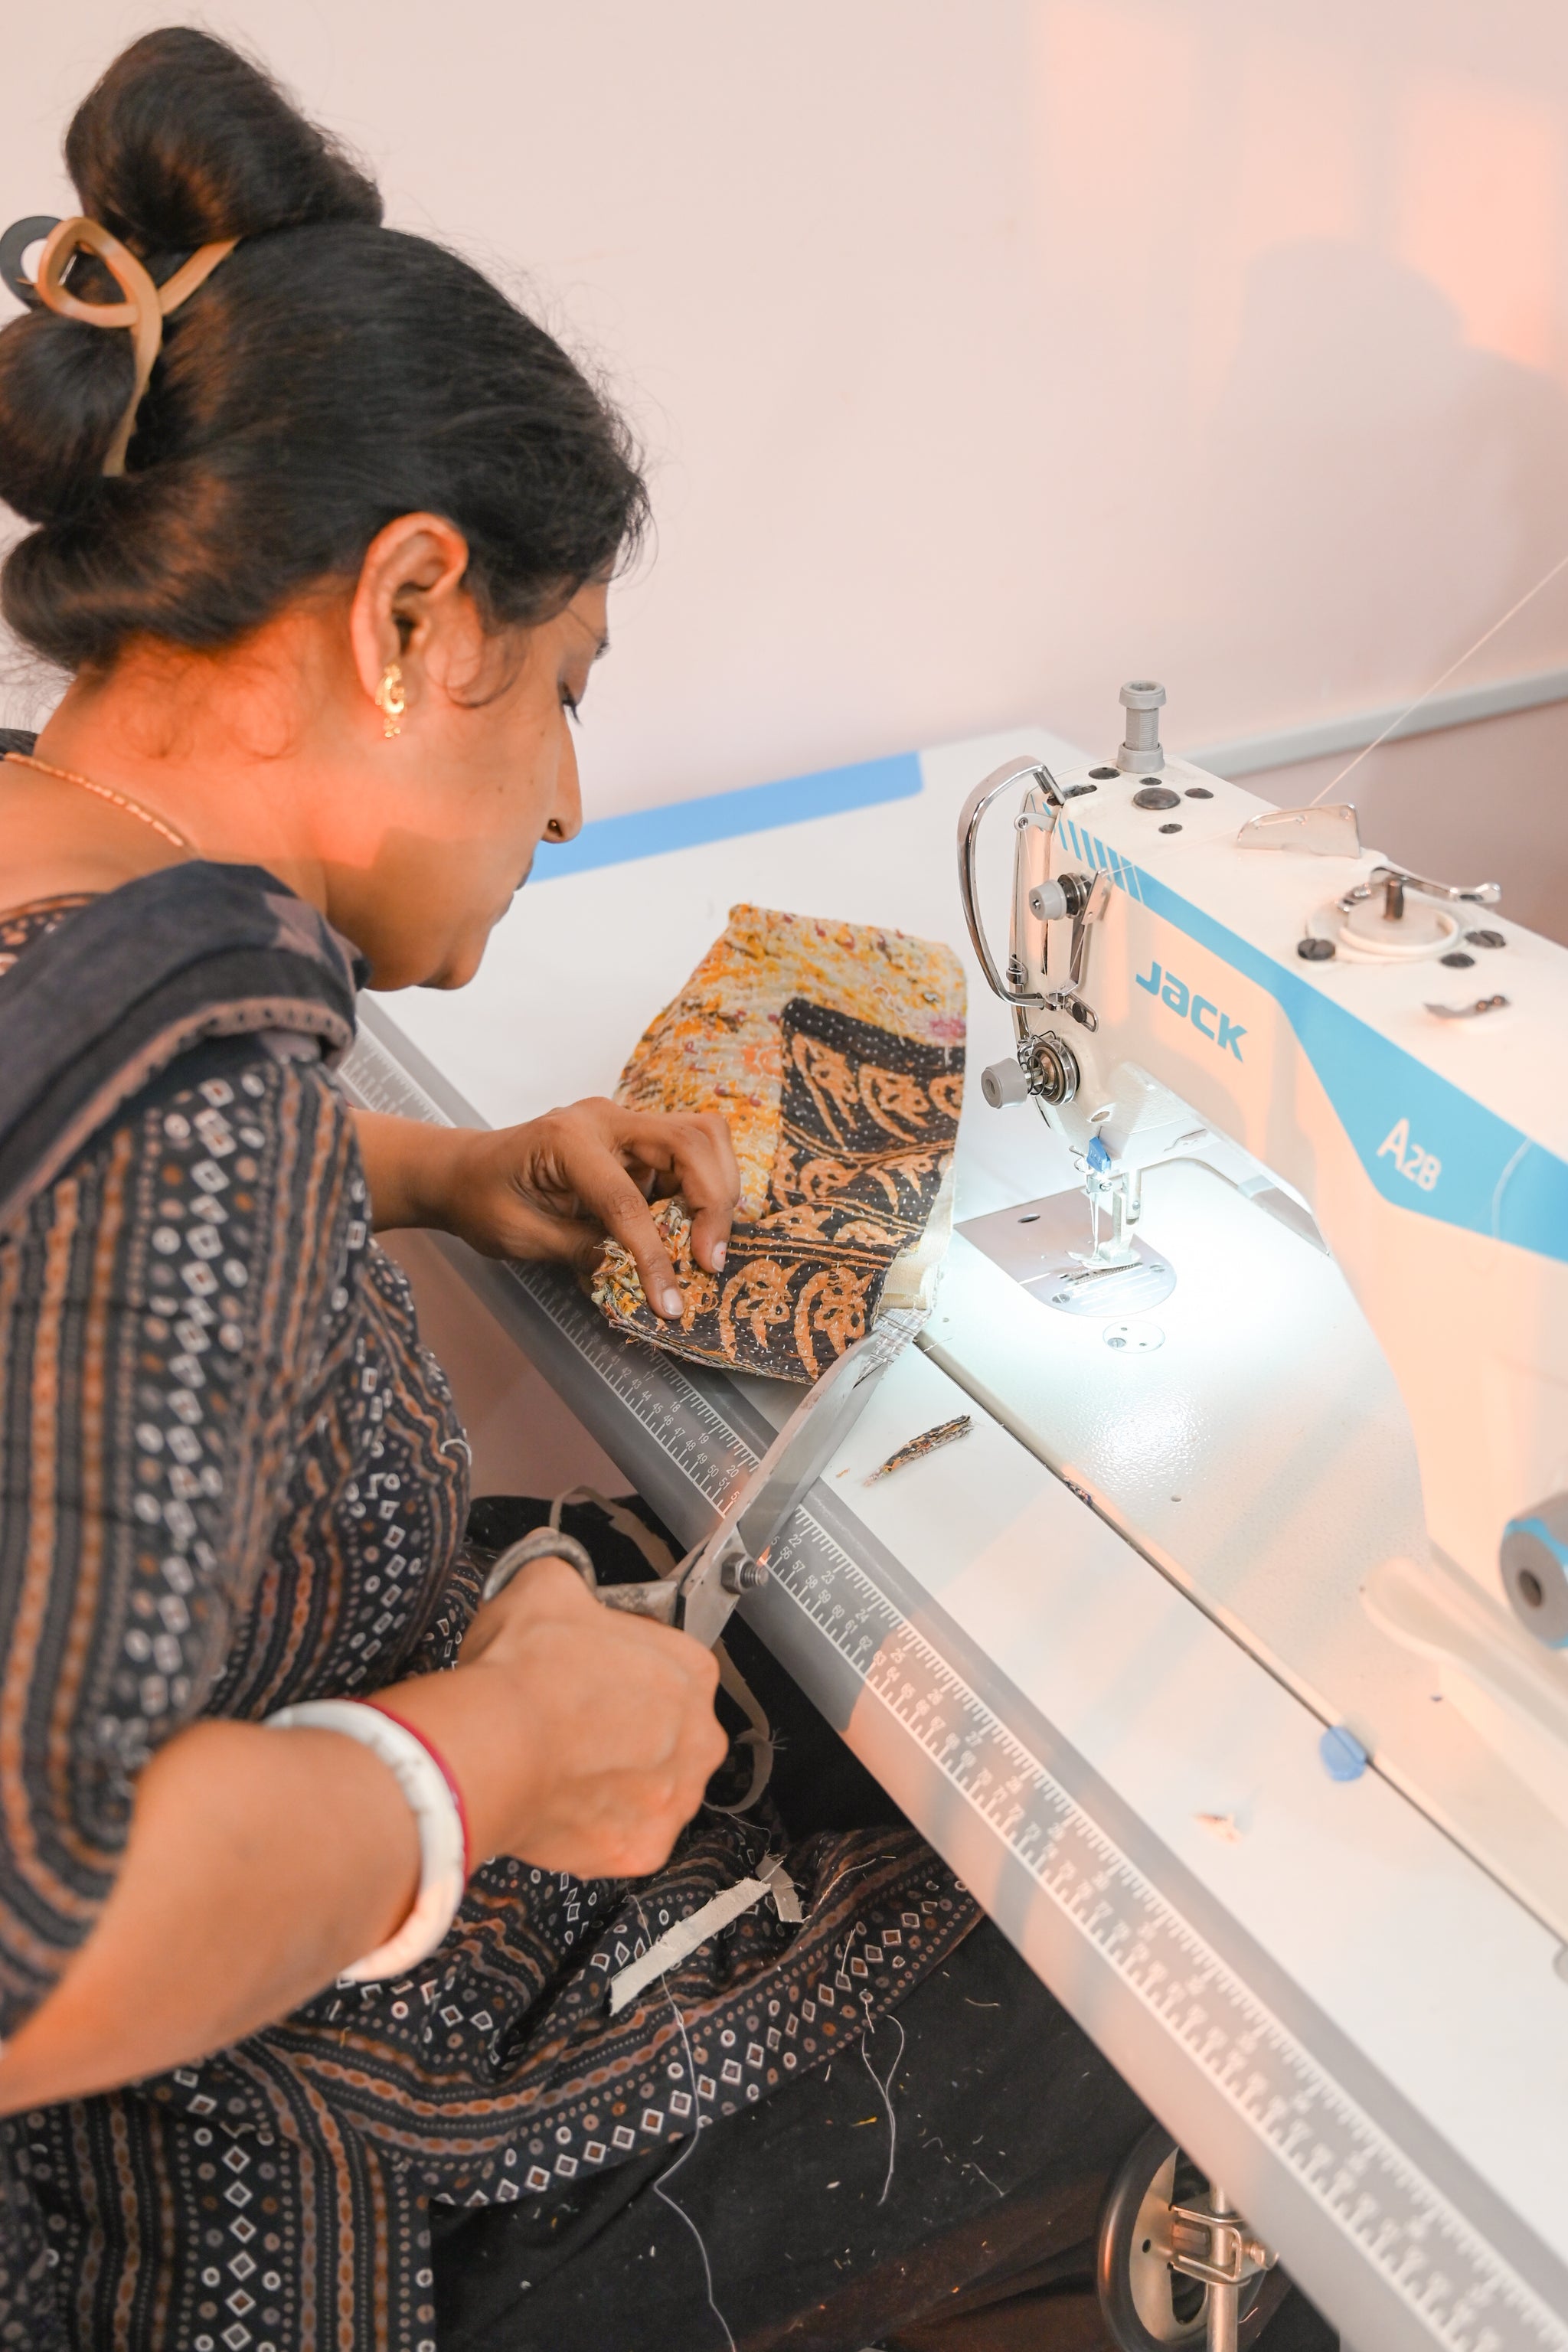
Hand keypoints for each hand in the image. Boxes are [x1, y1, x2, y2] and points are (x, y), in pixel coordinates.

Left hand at [440, 1100, 739, 1317]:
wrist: (463, 1172)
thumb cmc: (481, 1199)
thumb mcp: (522, 1237)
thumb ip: (584, 1252)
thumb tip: (641, 1277)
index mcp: (568, 1139)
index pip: (628, 1198)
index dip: (654, 1254)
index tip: (670, 1301)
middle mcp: (605, 1120)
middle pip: (691, 1141)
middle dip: (713, 1202)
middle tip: (710, 1261)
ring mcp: (625, 1127)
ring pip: (702, 1139)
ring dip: (719, 1191)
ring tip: (709, 1246)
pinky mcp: (638, 1144)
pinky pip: (690, 1156)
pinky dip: (705, 1192)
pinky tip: (695, 1232)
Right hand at [447, 1556, 726, 1875]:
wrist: (492, 1747)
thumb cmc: (526, 1672)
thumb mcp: (546, 1587)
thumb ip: (568, 1579)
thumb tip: (557, 1577)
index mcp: (691, 1669)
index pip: (672, 1666)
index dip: (627, 1669)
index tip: (596, 1676)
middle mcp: (698, 1739)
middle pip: (671, 1734)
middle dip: (629, 1732)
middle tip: (576, 1724)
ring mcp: (672, 1799)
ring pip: (651, 1789)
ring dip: (617, 1782)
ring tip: (563, 1766)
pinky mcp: (640, 1850)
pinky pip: (623, 1836)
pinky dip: (596, 1827)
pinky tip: (561, 1803)